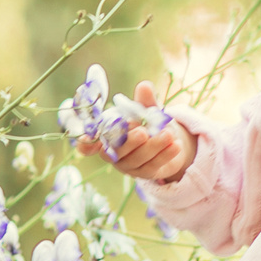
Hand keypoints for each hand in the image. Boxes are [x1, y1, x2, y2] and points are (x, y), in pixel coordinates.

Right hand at [77, 82, 196, 184]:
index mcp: (106, 136)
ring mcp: (128, 166)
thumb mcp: (147, 108)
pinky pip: (154, 166)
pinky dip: (165, 155)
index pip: (89, 145)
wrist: (169, 139)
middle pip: (116, 152)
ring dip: (154, 146)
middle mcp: (113, 153)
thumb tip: (145, 86)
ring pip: (138, 159)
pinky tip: (176, 145)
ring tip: (168, 134)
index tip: (84, 139)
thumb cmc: (148, 121)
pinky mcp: (145, 174)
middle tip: (143, 131)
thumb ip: (144, 100)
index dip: (85, 144)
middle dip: (130, 142)